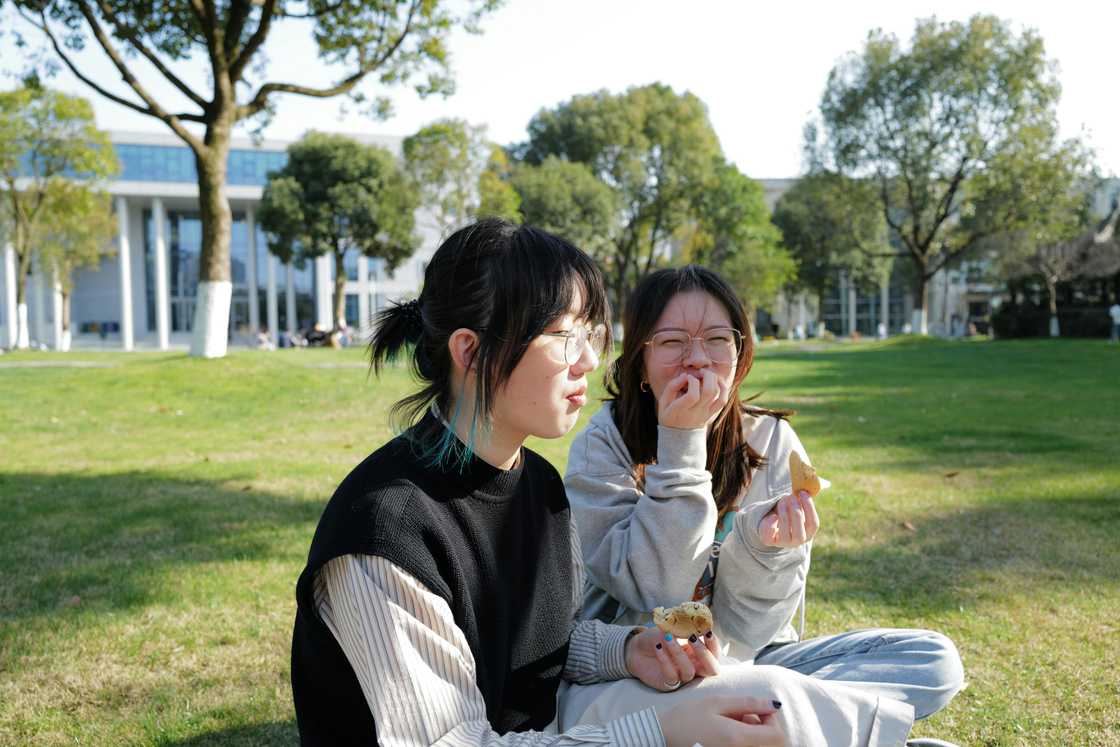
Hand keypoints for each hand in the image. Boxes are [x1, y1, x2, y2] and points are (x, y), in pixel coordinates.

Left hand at [625, 626, 720, 691]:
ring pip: (689, 671)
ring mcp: (682, 677)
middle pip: (712, 669)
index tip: (707, 631)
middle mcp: (694, 667)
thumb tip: (698, 621)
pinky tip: (658, 648)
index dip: (714, 644)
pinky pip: (671, 676)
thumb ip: (686, 627)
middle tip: (692, 637)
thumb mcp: (672, 628)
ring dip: (679, 653)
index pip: (715, 653)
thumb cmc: (658, 638)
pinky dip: (665, 661)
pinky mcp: (668, 683)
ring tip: (667, 637)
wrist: (637, 649)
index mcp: (699, 653)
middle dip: (704, 653)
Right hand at [657, 368, 728, 429]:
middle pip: (709, 391)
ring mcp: (705, 413)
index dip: (692, 381)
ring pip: (718, 394)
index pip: (693, 395)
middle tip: (700, 372)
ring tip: (707, 375)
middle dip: (707, 376)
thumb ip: (672, 386)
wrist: (678, 436)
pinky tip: (717, 381)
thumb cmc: (669, 415)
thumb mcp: (663, 402)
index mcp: (680, 410)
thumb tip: (686, 375)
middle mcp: (695, 412)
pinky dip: (723, 388)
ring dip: (715, 380)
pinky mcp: (712, 413)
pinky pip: (723, 400)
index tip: (687, 377)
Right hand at [660, 696, 783, 746]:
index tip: (755, 709)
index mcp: (738, 739)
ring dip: (754, 735)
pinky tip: (729, 735)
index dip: (772, 719)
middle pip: (773, 745)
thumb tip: (774, 705)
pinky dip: (744, 742)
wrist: (663, 737)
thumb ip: (747, 703)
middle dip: (764, 728)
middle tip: (743, 716)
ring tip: (733, 724)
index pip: (778, 736)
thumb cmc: (686, 718)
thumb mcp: (716, 703)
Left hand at [759, 490, 819, 547]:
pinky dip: (770, 524)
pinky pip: (769, 535)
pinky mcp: (769, 541)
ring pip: (785, 533)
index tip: (803, 492)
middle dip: (796, 512)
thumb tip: (803, 487)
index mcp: (808, 533)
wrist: (772, 524)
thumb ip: (800, 500)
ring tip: (782, 501)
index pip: (813, 524)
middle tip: (791, 497)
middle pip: (800, 533)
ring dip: (784, 515)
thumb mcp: (796, 507)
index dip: (809, 508)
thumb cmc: (788, 513)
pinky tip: (772, 515)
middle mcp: (797, 541)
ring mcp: (783, 543)